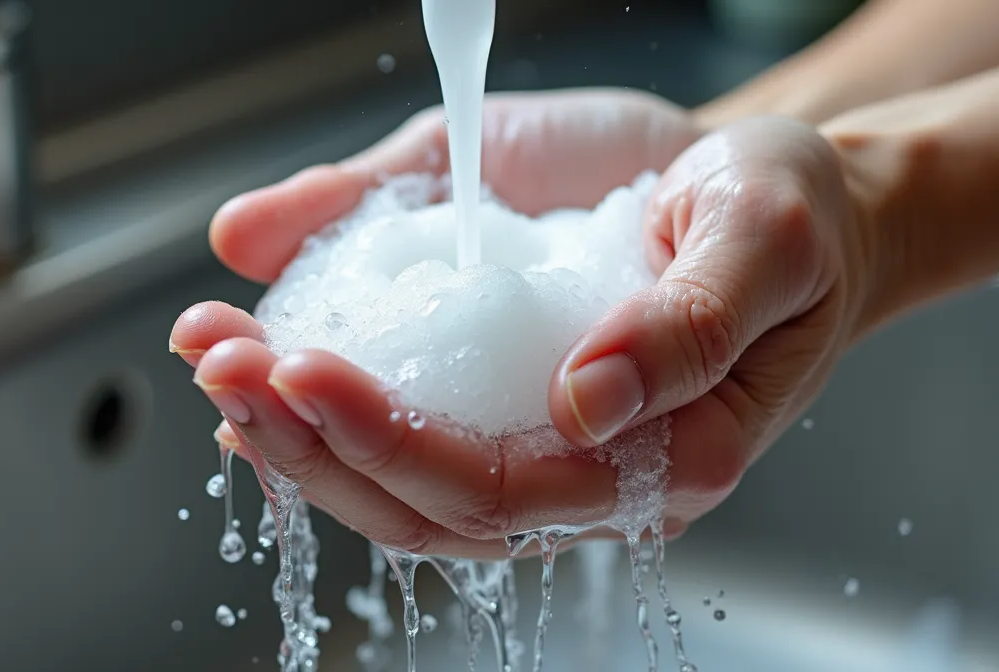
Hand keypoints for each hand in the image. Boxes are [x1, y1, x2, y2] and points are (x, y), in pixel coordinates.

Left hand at [172, 97, 866, 556]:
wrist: (781, 199)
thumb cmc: (786, 216)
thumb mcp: (763, 237)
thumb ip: (687, 321)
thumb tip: (579, 398)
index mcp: (664, 459)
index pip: (503, 492)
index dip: (392, 444)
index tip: (304, 369)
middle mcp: (589, 473)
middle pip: (425, 506)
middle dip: (309, 441)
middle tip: (220, 362)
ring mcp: (539, 441)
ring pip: (398, 485)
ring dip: (293, 429)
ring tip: (212, 354)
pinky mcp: (504, 394)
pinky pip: (405, 427)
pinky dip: (322, 407)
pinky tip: (262, 367)